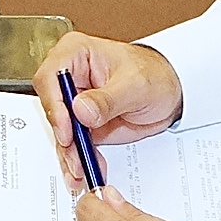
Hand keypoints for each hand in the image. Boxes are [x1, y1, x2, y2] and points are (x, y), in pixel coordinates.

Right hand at [31, 29, 185, 166]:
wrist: (171, 93)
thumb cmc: (155, 75)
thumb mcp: (135, 85)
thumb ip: (107, 99)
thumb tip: (81, 109)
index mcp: (76, 53)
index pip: (50, 77)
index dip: (54, 105)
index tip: (67, 129)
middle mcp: (70, 76)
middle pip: (52, 107)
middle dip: (63, 136)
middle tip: (76, 155)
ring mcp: (75, 101)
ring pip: (60, 130)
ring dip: (69, 152)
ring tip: (82, 167)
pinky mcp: (82, 122)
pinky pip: (73, 143)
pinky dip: (79, 157)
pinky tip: (86, 167)